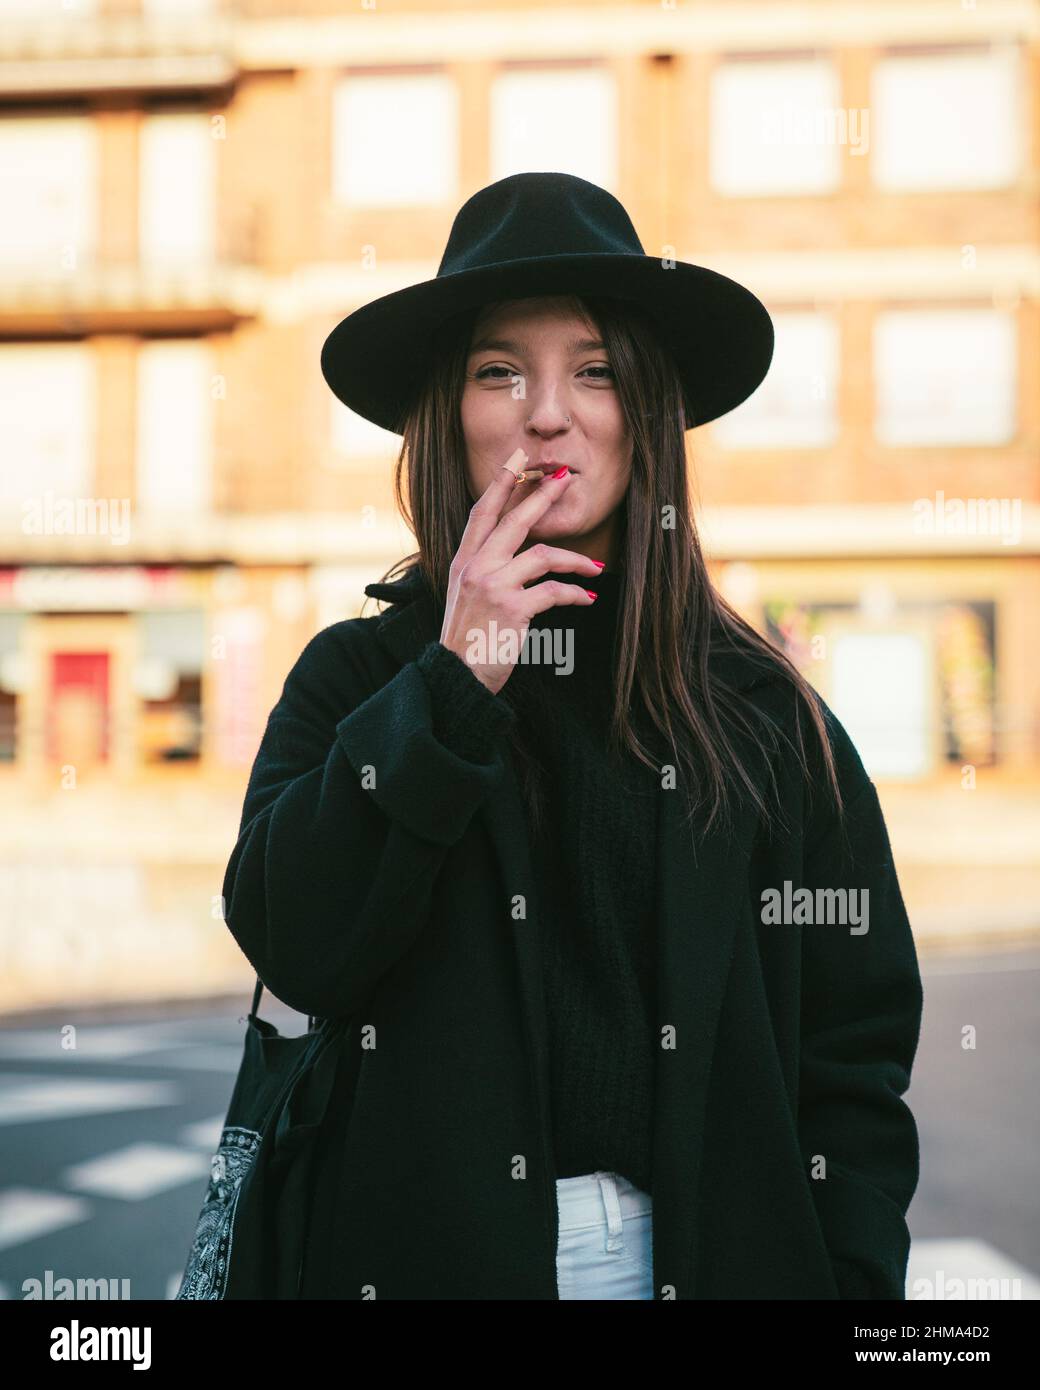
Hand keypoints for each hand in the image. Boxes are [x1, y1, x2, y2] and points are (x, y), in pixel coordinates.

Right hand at [439, 448, 603, 695]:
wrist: (457, 677)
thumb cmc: (468, 640)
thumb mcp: (466, 597)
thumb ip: (484, 571)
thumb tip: (515, 554)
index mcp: (463, 561)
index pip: (482, 513)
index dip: (500, 484)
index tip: (518, 460)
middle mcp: (476, 567)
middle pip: (515, 520)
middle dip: (543, 496)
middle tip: (566, 478)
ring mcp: (493, 586)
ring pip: (543, 555)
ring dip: (575, 560)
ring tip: (595, 567)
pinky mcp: (513, 608)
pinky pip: (554, 591)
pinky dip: (575, 594)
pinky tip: (587, 597)